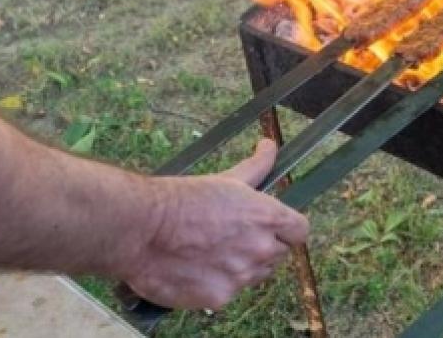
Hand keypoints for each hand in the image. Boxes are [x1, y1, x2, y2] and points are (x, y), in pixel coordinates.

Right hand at [120, 139, 308, 308]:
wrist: (141, 228)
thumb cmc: (182, 199)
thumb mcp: (226, 179)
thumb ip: (256, 167)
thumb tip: (270, 146)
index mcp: (268, 217)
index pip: (300, 230)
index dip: (287, 229)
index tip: (273, 227)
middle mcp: (261, 249)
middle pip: (279, 254)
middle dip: (263, 246)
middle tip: (233, 237)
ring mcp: (242, 276)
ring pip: (255, 275)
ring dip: (242, 266)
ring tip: (211, 251)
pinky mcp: (220, 297)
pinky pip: (228, 292)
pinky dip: (216, 284)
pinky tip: (196, 269)